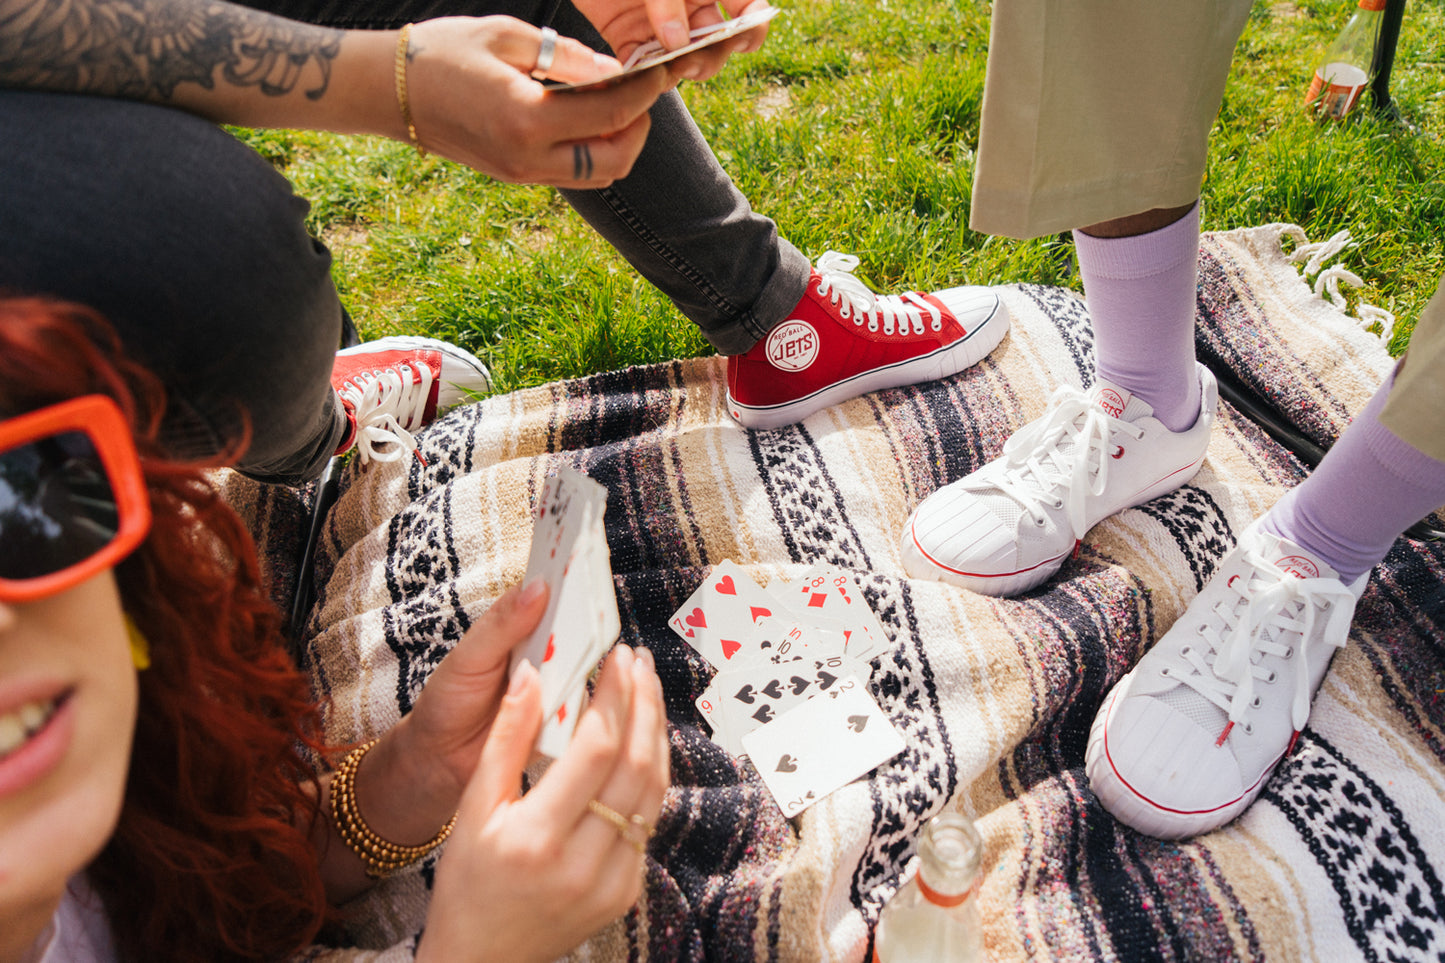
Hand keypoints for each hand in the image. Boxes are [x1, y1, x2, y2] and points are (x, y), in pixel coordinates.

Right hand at [404, 16, 672, 185]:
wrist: (386, 91)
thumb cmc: (442, 51)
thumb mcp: (507, 37)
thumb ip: (567, 57)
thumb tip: (616, 71)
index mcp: (527, 118)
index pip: (612, 113)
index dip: (646, 91)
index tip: (665, 70)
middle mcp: (528, 158)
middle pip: (616, 160)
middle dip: (640, 128)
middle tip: (643, 94)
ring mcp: (521, 174)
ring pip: (598, 176)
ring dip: (620, 145)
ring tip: (620, 106)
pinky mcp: (515, 176)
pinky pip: (573, 174)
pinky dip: (594, 151)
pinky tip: (590, 118)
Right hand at [418, 645, 669, 962]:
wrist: (482, 959)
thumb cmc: (467, 884)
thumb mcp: (472, 809)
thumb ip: (505, 739)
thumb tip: (532, 674)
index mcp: (536, 838)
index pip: (596, 750)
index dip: (614, 697)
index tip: (616, 659)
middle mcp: (581, 864)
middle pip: (636, 765)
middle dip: (644, 704)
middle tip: (640, 664)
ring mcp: (612, 882)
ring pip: (653, 792)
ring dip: (656, 734)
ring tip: (647, 692)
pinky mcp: (627, 891)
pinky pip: (649, 821)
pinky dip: (650, 775)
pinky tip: (641, 744)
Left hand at [571, 0, 773, 80]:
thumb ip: (667, 0)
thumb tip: (678, 44)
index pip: (748, 10)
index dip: (752, 28)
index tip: (741, 41)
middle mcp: (690, 6)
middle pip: (715, 44)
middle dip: (707, 57)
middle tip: (690, 62)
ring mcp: (659, 24)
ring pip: (680, 61)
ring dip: (675, 71)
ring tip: (663, 70)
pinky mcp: (627, 37)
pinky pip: (641, 66)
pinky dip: (641, 76)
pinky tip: (638, 76)